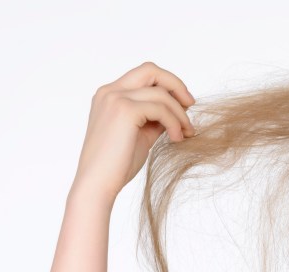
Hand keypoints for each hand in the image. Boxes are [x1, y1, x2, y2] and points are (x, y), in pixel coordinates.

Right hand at [70, 61, 195, 201]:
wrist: (98, 184)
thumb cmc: (117, 165)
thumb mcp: (141, 135)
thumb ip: (154, 118)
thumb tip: (177, 110)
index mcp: (110, 95)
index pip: (144, 75)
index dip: (168, 86)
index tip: (184, 105)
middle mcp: (110, 91)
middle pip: (151, 70)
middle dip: (177, 85)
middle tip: (191, 106)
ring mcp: (115, 98)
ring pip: (161, 93)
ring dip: (180, 113)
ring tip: (185, 134)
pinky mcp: (125, 110)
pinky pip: (161, 108)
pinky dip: (174, 122)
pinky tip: (177, 139)